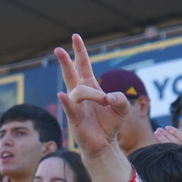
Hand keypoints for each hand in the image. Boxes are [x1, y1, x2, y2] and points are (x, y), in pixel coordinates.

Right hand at [54, 34, 130, 158]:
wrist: (105, 144)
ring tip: (104, 102)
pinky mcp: (74, 119)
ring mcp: (75, 106)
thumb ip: (121, 99)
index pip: (84, 66)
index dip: (80, 52)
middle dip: (66, 61)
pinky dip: (67, 101)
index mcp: (92, 87)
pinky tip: (63, 95)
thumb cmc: (111, 124)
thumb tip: (109, 96)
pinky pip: (69, 107)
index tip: (76, 37)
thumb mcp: (122, 109)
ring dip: (93, 94)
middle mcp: (81, 94)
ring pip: (79, 91)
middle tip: (58, 49)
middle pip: (71, 74)